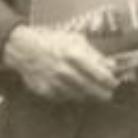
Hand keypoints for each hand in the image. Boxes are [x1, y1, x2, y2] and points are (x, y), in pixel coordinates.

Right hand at [1, 25, 119, 102]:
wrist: (23, 48)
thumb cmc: (52, 41)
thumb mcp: (75, 40)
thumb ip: (94, 54)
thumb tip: (111, 65)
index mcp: (74, 55)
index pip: (99, 75)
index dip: (110, 81)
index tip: (114, 83)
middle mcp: (65, 71)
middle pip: (91, 89)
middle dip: (103, 93)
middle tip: (108, 94)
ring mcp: (55, 83)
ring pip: (79, 96)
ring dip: (89, 96)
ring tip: (94, 93)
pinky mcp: (46, 92)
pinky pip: (65, 98)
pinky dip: (73, 96)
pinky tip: (76, 91)